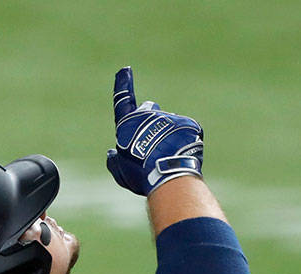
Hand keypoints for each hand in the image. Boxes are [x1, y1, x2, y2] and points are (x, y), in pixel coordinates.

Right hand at [105, 67, 203, 195]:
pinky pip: (185, 132)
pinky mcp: (188, 123)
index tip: (125, 70)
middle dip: (149, 119)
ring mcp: (170, 117)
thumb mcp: (121, 171)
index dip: (123, 85)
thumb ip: (114, 161)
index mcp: (129, 125)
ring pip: (169, 125)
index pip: (123, 101)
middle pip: (149, 111)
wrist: (169, 175)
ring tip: (168, 158)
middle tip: (151, 140)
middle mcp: (149, 115)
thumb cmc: (141, 174)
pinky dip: (183, 142)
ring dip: (168, 138)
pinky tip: (181, 157)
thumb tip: (112, 153)